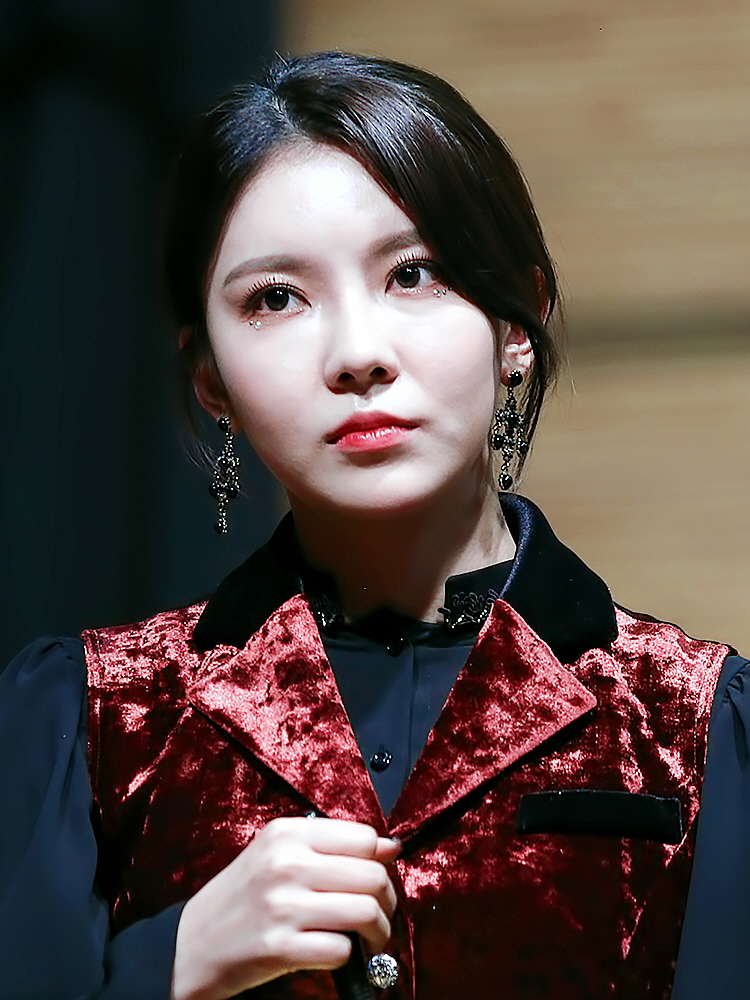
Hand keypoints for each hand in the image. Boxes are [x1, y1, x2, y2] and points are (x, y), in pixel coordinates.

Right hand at [171, 817, 399, 999]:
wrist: (189, 944)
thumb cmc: (242, 897)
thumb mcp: (278, 855)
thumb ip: (331, 847)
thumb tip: (391, 847)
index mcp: (287, 833)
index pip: (364, 837)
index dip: (380, 861)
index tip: (377, 877)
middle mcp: (286, 863)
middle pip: (372, 875)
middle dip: (387, 901)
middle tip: (380, 914)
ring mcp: (282, 905)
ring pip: (365, 912)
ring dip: (378, 931)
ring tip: (369, 937)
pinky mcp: (279, 947)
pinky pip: (342, 949)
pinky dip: (349, 955)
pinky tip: (337, 952)